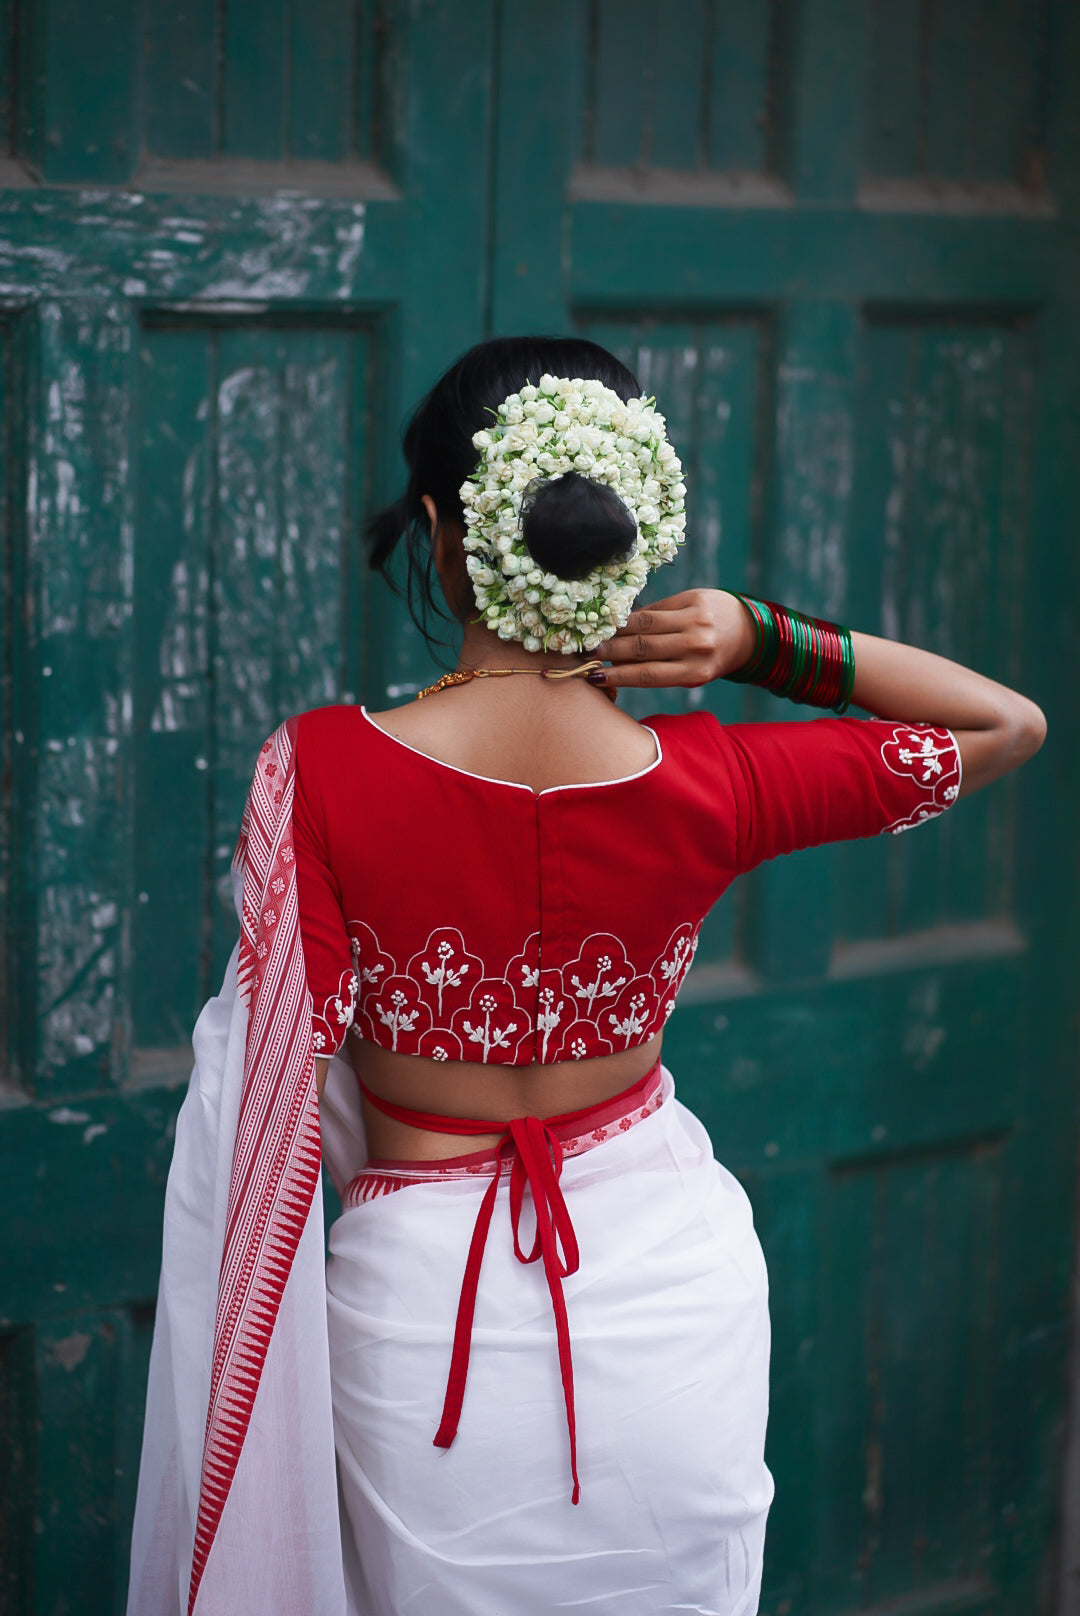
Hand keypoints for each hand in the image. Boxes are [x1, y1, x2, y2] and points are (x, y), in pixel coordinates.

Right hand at [594, 589, 754, 688]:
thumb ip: (659, 669)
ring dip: (617, 629)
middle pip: (642, 648)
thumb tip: (615, 666)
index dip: (617, 676)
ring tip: (596, 634)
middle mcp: (697, 646)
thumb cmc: (711, 657)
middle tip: (585, 652)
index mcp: (696, 672)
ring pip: (645, 624)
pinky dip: (636, 615)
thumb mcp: (692, 672)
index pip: (647, 675)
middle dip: (609, 650)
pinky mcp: (695, 599)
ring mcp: (696, 620)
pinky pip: (657, 607)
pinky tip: (618, 619)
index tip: (593, 676)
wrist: (747, 630)